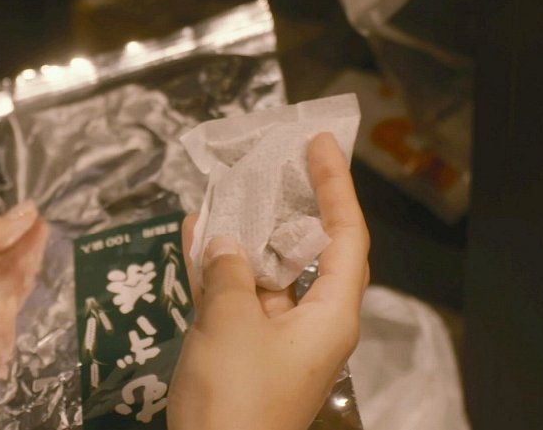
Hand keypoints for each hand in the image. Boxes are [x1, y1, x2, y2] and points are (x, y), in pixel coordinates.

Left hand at [0, 202, 40, 387]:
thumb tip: (30, 210)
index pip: (4, 253)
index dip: (25, 241)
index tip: (44, 226)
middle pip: (11, 283)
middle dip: (21, 270)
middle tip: (32, 257)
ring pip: (7, 312)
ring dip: (9, 304)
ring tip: (4, 297)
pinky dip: (0, 336)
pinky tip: (4, 326)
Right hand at [167, 132, 369, 429]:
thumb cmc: (235, 396)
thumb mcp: (229, 323)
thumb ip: (227, 272)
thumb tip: (224, 243)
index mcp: (331, 314)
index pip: (346, 235)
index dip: (336, 186)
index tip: (320, 145)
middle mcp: (314, 322)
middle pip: (308, 250)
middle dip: (286, 207)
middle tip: (270, 164)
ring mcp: (279, 339)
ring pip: (267, 273)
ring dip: (243, 237)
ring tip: (225, 192)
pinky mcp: (249, 354)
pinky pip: (241, 300)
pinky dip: (220, 271)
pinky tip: (196, 236)